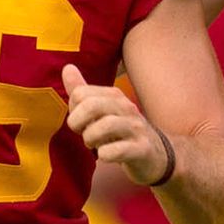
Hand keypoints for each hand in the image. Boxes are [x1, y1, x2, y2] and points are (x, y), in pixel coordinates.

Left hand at [61, 64, 170, 185]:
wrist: (156, 154)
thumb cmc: (121, 132)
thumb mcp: (102, 110)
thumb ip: (82, 91)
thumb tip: (67, 68)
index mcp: (113, 96)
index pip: (80, 94)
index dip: (73, 111)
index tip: (80, 123)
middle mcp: (126, 108)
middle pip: (91, 106)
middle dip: (78, 123)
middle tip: (82, 134)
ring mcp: (136, 128)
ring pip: (106, 126)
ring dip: (91, 139)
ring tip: (93, 146)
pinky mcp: (142, 149)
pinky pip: (119, 150)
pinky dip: (106, 154)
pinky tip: (105, 156)